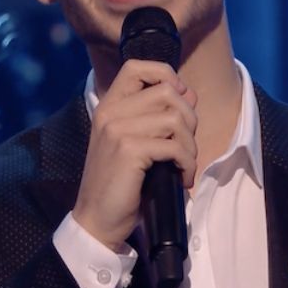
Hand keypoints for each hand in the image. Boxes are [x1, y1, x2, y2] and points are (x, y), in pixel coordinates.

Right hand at [72, 59, 197, 249]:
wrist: (96, 220)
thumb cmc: (121, 182)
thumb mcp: (135, 142)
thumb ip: (156, 115)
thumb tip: (189, 92)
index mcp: (109, 106)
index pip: (138, 67)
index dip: (165, 75)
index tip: (176, 102)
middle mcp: (111, 112)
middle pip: (168, 92)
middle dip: (189, 119)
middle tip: (185, 147)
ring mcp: (117, 129)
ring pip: (176, 119)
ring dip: (190, 145)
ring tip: (184, 164)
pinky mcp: (128, 151)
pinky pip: (175, 147)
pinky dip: (187, 164)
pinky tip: (182, 178)